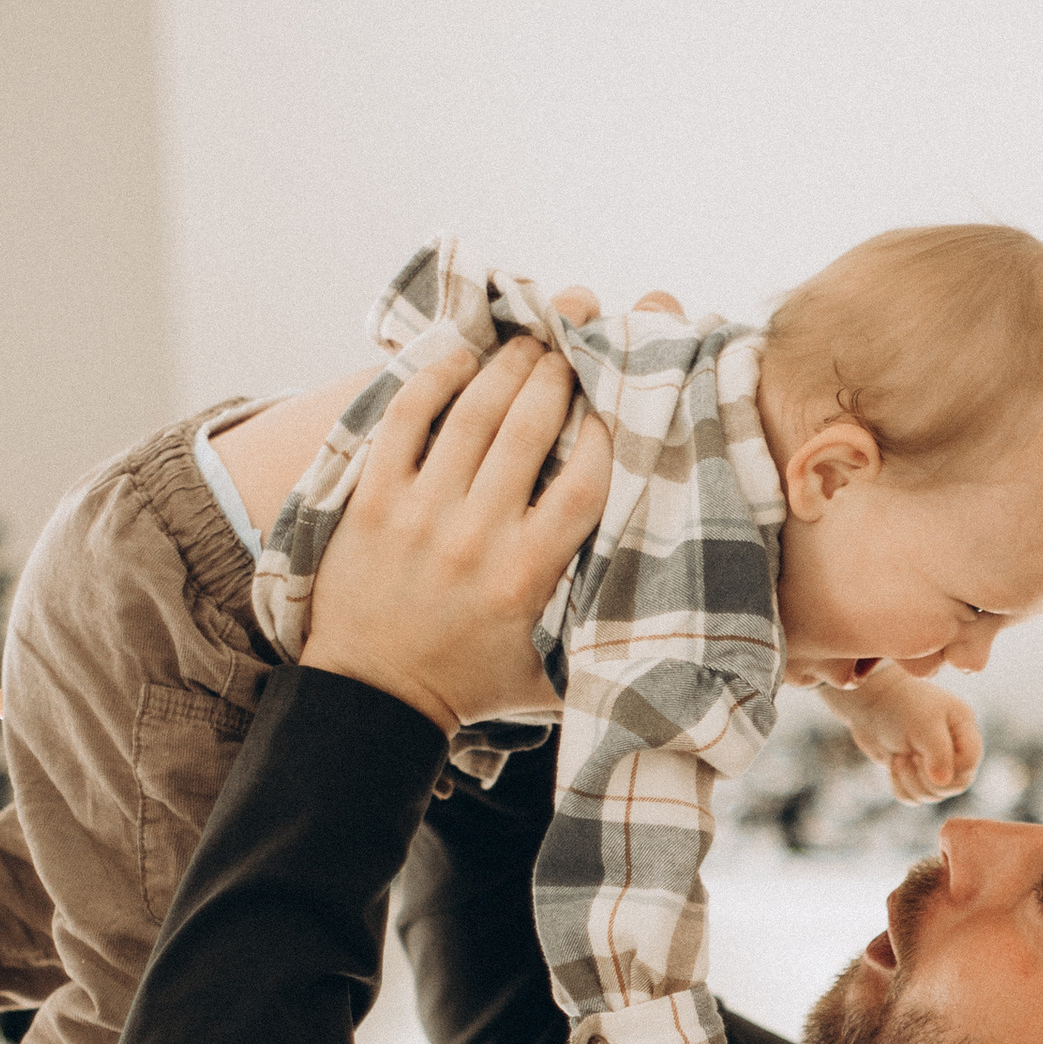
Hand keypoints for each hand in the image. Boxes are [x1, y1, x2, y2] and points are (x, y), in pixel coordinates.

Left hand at [300, 330, 608, 732]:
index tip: (616, 404)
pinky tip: (461, 358)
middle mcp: (475, 537)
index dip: (606, 430)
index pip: (584, 481)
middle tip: (572, 346)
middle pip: (529, 428)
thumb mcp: (549, 673)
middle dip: (557, 374)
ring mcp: (418, 514)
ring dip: (506, 366)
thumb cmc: (470, 685)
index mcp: (526, 576)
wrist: (372, 702)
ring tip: (528, 341)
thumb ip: (599, 635)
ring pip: (472, 413)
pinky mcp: (371, 501)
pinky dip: (434, 379)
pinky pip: (404, 418)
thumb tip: (671, 616)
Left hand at [825, 664, 982, 803]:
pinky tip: (894, 765)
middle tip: (911, 759)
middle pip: (956, 785)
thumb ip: (939, 754)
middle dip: (928, 781)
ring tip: (899, 759)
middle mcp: (954, 747)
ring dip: (912, 783)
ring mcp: (935, 761)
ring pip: (934, 795)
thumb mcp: (924, 724)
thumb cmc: (900, 705)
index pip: (970, 763)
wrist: (870, 700)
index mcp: (964, 729)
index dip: (949, 769)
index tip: (922, 755)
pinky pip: (915, 797)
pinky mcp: (915, 772)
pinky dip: (902, 787)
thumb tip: (943, 783)